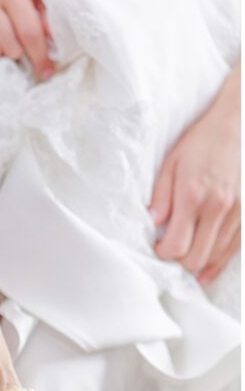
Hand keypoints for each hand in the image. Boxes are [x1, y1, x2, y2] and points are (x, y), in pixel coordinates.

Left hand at [151, 64, 240, 283]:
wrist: (239, 126)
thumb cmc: (201, 143)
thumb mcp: (171, 164)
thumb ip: (160, 197)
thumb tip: (153, 224)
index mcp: (194, 196)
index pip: (177, 246)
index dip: (164, 253)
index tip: (159, 246)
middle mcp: (218, 208)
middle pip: (196, 259)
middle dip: (180, 261)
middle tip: (173, 249)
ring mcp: (238, 213)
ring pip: (215, 258)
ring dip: (199, 262)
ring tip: (188, 252)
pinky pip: (233, 250)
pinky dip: (218, 260)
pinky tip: (207, 264)